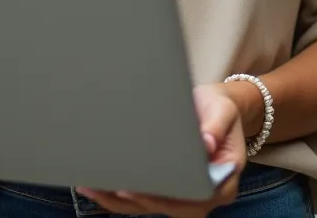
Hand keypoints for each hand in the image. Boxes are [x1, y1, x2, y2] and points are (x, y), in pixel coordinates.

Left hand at [76, 84, 245, 216]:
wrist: (217, 109)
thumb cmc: (220, 110)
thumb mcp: (223, 110)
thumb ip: (217, 126)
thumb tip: (206, 143)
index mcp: (222, 181)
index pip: (194, 197)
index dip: (166, 196)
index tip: (140, 188)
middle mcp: (203, 196)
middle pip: (168, 206)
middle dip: (136, 198)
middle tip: (108, 185)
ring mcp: (183, 196)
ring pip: (150, 206)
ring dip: (120, 200)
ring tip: (93, 186)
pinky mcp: (167, 189)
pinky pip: (143, 198)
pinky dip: (119, 194)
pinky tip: (96, 185)